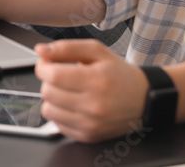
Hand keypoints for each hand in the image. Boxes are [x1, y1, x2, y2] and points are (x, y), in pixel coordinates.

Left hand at [34, 40, 148, 142]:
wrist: (144, 100)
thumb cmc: (119, 74)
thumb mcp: (97, 51)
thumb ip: (66, 48)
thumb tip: (40, 50)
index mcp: (96, 80)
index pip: (52, 75)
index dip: (43, 66)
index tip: (46, 63)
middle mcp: (94, 106)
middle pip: (48, 92)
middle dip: (48, 81)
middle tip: (59, 76)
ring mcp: (91, 124)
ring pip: (48, 110)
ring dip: (51, 98)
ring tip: (66, 91)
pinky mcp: (88, 136)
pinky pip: (57, 125)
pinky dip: (59, 113)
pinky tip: (72, 105)